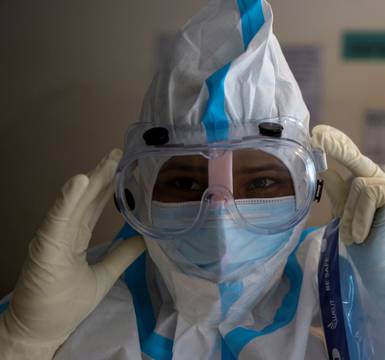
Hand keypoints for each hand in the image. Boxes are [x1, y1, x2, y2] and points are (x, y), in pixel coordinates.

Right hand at [0, 149, 145, 358]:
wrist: (42, 330)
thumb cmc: (65, 304)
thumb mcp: (104, 276)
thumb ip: (122, 255)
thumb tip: (143, 239)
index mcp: (75, 238)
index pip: (94, 206)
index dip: (108, 186)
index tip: (124, 166)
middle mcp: (63, 233)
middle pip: (86, 199)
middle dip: (103, 175)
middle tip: (119, 152)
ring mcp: (52, 238)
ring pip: (73, 202)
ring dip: (90, 180)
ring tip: (108, 160)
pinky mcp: (44, 247)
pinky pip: (57, 219)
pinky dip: (68, 199)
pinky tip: (80, 181)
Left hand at [310, 125, 384, 244]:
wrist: (380, 267)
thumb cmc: (364, 244)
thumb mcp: (344, 214)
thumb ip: (338, 192)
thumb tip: (325, 171)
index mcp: (368, 184)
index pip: (352, 161)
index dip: (337, 145)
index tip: (318, 133)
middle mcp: (382, 182)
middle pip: (356, 161)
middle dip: (338, 147)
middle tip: (317, 134)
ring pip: (359, 185)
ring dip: (351, 214)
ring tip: (355, 236)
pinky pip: (369, 194)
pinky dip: (361, 216)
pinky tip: (363, 235)